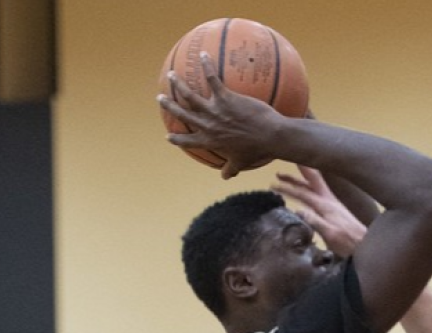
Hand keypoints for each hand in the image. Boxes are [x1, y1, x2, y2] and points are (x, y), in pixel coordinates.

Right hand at [159, 52, 286, 178]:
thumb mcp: (241, 162)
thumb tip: (225, 177)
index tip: (168, 136)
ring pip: (190, 95)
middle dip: (169, 106)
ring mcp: (215, 111)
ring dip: (178, 84)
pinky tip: (203, 55)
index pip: (188, 141)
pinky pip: (213, 79)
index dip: (177, 139)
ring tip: (171, 75)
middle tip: (160, 98)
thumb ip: (231, 169)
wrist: (271, 137)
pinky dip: (207, 66)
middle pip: (183, 114)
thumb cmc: (258, 150)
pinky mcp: (226, 98)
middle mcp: (208, 126)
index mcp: (210, 141)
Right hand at [272, 166, 366, 257]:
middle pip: (312, 181)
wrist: (365, 247)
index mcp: (326, 205)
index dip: (288, 188)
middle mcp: (330, 201)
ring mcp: (333, 204)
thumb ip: (316, 221)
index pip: (304, 193)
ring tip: (288, 175)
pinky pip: (319, 192)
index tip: (274, 184)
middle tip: (283, 166)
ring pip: (315, 186)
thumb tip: (298, 209)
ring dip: (302, 179)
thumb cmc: (348, 243)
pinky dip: (310, 186)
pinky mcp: (335, 210)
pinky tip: (307, 190)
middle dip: (297, 172)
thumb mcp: (330, 234)